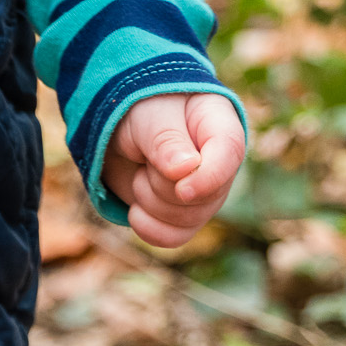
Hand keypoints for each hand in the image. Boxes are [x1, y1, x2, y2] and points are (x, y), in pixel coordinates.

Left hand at [101, 92, 246, 248]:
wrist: (116, 128)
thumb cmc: (137, 109)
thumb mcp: (147, 115)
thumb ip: (165, 139)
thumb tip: (186, 169)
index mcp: (219, 125)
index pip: (229, 153)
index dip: (208, 177)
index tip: (181, 189)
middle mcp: (219, 164)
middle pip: (203, 195)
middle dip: (161, 181)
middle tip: (143, 155)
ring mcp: (204, 193)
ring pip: (186, 219)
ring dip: (150, 199)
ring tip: (140, 170)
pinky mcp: (184, 215)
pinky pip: (175, 237)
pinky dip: (150, 228)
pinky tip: (135, 211)